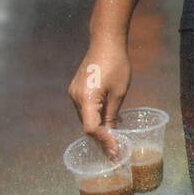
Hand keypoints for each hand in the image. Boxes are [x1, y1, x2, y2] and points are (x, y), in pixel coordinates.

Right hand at [68, 39, 130, 156]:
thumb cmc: (116, 65)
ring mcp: (74, 93)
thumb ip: (112, 114)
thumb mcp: (119, 93)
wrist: (106, 43)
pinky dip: (95, 117)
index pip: (92, 128)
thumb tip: (112, 133)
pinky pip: (85, 108)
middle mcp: (75, 98)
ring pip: (85, 117)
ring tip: (114, 139)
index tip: (115, 151)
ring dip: (98, 128)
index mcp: (86, 99)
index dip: (104, 141)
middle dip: (101, 138)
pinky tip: (107, 121)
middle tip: (115, 150)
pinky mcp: (76, 89)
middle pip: (87, 125)